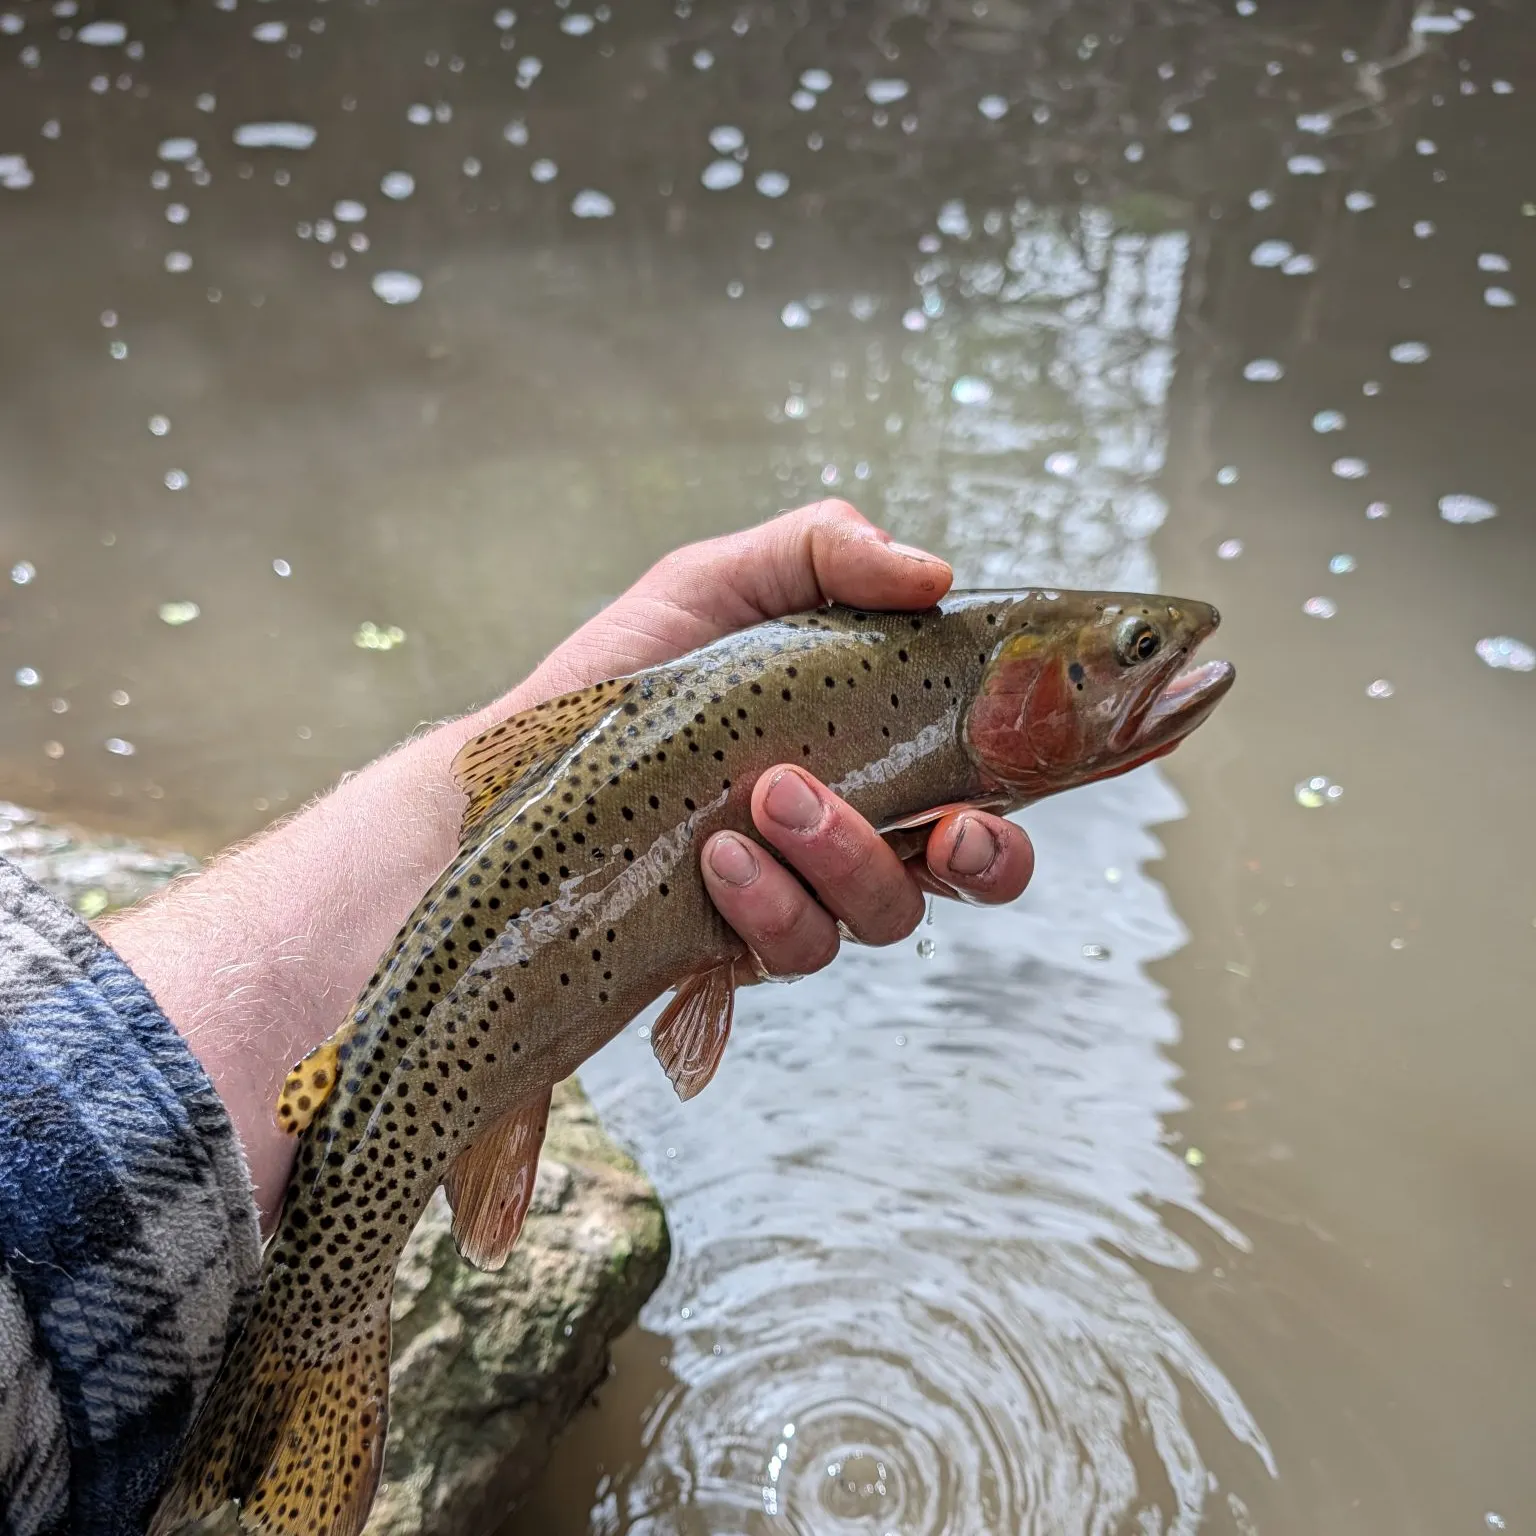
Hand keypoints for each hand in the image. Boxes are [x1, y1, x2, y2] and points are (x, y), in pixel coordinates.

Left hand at [106, 500, 1031, 1229]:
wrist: (513, 771)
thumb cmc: (624, 681)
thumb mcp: (716, 581)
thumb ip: (825, 551)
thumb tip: (936, 574)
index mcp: (868, 747)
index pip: (981, 782)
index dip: (1020, 796)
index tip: (1008, 783)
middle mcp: (849, 833)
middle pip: (965, 872)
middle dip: (980, 858)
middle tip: (948, 829)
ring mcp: (797, 896)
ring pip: (884, 915)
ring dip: (847, 860)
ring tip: (768, 798)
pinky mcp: (739, 950)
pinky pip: (795, 950)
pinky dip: (771, 904)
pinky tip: (716, 859)